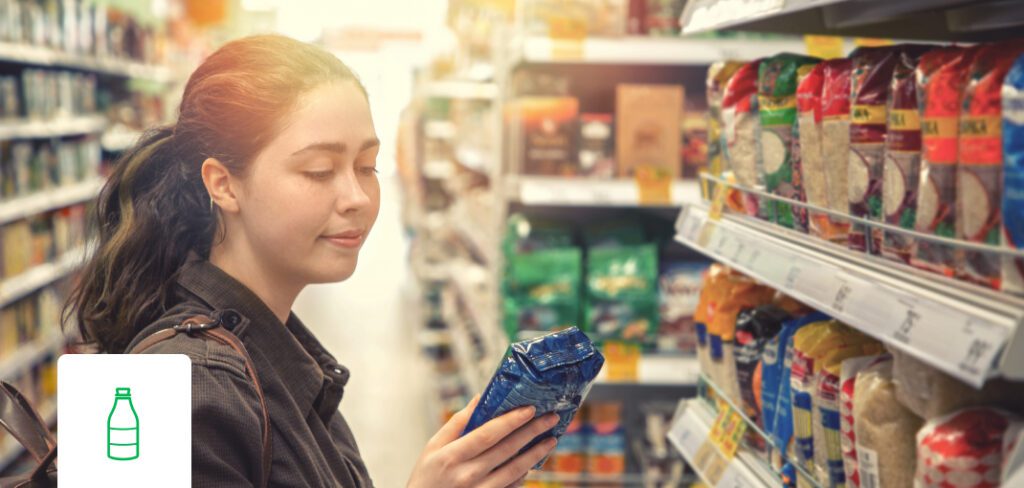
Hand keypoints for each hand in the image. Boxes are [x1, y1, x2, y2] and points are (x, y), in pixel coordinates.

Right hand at [407, 395, 558, 487]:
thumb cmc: (426, 476)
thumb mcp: (432, 447)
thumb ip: (457, 423)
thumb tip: (479, 398)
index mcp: (452, 456)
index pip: (488, 434)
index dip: (511, 421)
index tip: (530, 408)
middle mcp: (467, 475)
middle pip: (507, 450)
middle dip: (532, 431)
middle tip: (551, 418)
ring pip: (515, 470)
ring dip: (536, 453)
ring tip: (551, 439)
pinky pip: (512, 487)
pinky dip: (524, 474)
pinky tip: (533, 462)